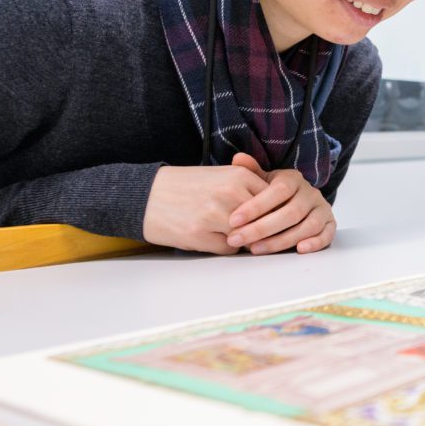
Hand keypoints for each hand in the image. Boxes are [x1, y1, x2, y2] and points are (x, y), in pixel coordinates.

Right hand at [142, 163, 268, 253]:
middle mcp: (230, 193)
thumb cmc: (187, 187)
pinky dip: (224, 247)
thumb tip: (278, 212)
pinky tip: (210, 236)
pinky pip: (228, 249)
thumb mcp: (221, 176)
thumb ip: (249, 189)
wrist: (146, 195)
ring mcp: (214, 214)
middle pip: (264, 222)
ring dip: (242, 240)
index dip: (272, 214)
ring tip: (226, 232)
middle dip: (260, 230)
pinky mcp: (199, 234)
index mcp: (239, 176)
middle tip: (250, 232)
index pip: (274, 202)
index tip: (268, 220)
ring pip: (247, 237)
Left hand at [223, 153, 336, 254]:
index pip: (278, 191)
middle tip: (237, 239)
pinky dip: (315, 243)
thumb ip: (251, 172)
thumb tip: (238, 157)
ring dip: (281, 241)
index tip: (234, 220)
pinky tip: (299, 250)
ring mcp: (322, 209)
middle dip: (262, 228)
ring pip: (308, 226)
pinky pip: (327, 235)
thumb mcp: (263, 180)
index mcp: (294, 179)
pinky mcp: (330, 225)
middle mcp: (311, 193)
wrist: (301, 200)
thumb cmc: (275, 194)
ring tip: (255, 249)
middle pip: (291, 212)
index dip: (256, 206)